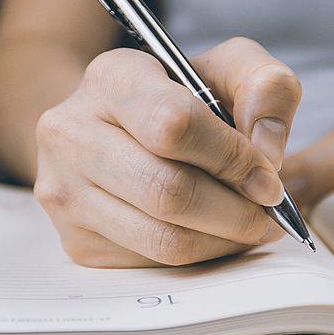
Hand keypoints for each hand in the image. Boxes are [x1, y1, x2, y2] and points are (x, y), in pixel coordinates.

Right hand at [34, 37, 301, 266]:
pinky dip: (198, 256)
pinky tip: (211, 233)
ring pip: (162, 239)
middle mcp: (71, 133)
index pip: (173, 125)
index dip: (232, 158)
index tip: (268, 177)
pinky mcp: (76, 241)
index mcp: (111, 78)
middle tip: (267, 212)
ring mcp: (66, 192)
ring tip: (248, 225)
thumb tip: (267, 151)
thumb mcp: (227, 70)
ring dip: (223, 240)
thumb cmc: (178, 99)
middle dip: (235, 211)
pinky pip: (152, 264)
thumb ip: (266, 88)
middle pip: (168, 191)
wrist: (112, 130)